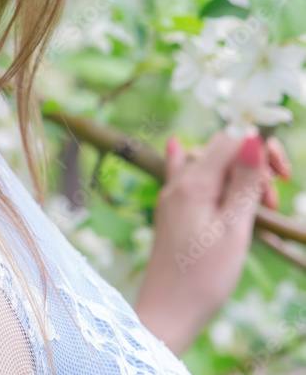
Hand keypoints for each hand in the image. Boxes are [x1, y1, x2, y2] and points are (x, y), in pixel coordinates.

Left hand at [134, 129, 290, 356]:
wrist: (166, 313)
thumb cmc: (203, 277)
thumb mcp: (233, 230)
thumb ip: (243, 183)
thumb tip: (251, 137)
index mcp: (194, 182)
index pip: (231, 140)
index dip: (261, 148)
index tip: (284, 175)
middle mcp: (179, 182)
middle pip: (221, 152)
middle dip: (253, 166)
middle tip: (273, 204)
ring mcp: (171, 196)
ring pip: (209, 167)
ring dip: (237, 176)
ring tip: (257, 208)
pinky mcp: (170, 212)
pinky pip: (179, 175)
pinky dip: (187, 160)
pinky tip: (175, 143)